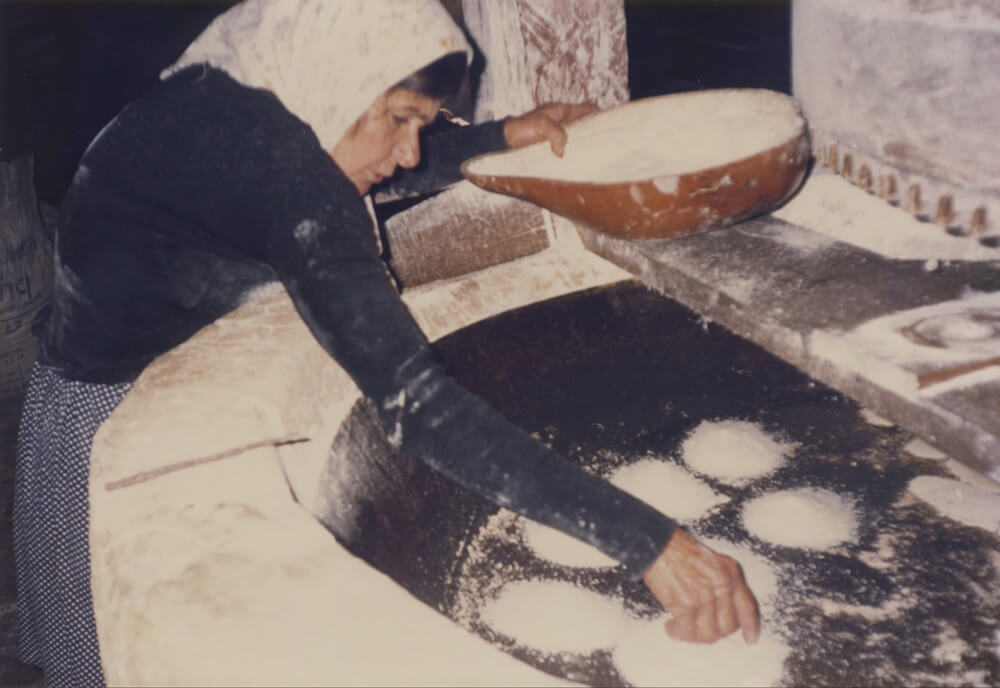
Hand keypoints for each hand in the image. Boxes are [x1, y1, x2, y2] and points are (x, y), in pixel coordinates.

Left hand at [503, 102, 597, 156]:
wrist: (503, 142)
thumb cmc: (520, 130)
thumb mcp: (540, 127)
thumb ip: (556, 134)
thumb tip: (563, 151)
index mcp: (560, 111)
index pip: (586, 108)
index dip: (598, 113)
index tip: (608, 123)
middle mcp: (561, 121)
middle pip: (584, 123)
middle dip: (593, 130)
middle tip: (604, 142)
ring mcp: (556, 133)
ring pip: (577, 136)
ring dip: (583, 143)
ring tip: (594, 154)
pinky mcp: (551, 145)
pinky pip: (568, 147)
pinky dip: (573, 152)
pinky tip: (578, 161)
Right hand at [642, 528, 759, 644]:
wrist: (656, 542)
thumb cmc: (677, 548)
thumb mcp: (711, 559)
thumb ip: (721, 581)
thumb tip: (719, 610)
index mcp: (730, 572)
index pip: (747, 606)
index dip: (750, 626)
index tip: (750, 639)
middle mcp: (722, 584)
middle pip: (728, 626)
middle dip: (713, 632)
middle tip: (698, 628)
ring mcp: (705, 595)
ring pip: (708, 633)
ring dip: (693, 636)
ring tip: (681, 628)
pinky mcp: (686, 603)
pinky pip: (687, 630)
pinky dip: (677, 632)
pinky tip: (670, 626)